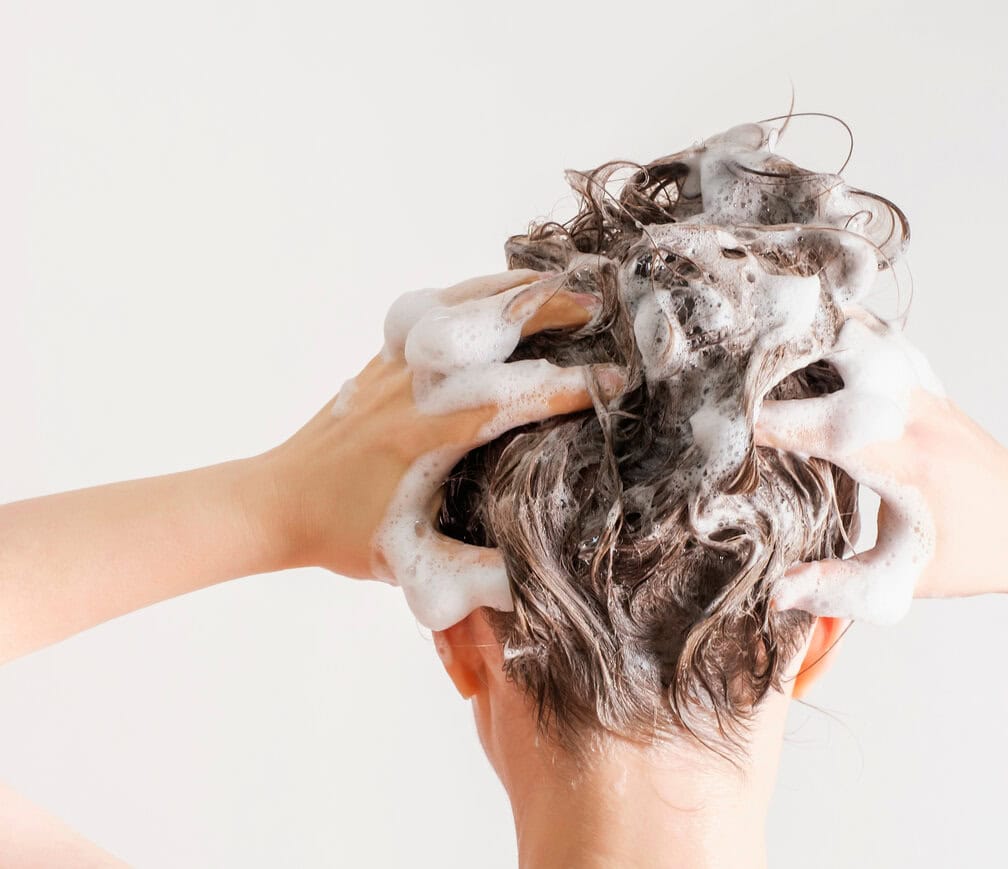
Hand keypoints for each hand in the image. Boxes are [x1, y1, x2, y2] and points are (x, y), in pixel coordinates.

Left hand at [260, 269, 616, 589]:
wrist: (274, 502)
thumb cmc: (344, 533)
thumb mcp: (413, 566)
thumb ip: (476, 574)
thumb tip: (537, 584)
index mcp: (428, 435)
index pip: (512, 398)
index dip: (569, 387)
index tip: (615, 381)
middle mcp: (413, 388)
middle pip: (490, 328)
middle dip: (551, 311)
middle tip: (601, 307)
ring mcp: (394, 365)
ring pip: (462, 302)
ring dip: (516, 289)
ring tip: (562, 282)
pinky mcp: (382, 357)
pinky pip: (437, 307)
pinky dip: (478, 291)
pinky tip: (503, 293)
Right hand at [755, 309, 1007, 622]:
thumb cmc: (975, 557)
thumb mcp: (903, 584)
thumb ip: (838, 588)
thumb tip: (777, 593)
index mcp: (905, 460)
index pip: (823, 426)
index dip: (767, 423)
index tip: (722, 424)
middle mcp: (915, 413)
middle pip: (848, 347)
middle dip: (790, 346)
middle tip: (738, 356)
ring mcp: (926, 392)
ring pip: (867, 333)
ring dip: (818, 330)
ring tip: (768, 336)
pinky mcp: (931, 388)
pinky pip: (885, 342)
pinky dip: (847, 333)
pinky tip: (817, 337)